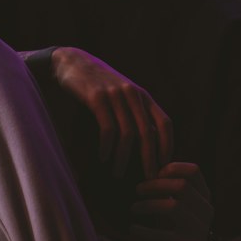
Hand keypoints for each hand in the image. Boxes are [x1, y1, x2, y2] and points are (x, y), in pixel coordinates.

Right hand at [51, 47, 173, 179]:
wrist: (73, 62)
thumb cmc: (99, 83)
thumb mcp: (123, 93)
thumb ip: (136, 112)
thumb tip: (150, 141)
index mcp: (143, 95)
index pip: (165, 123)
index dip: (168, 145)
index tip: (164, 165)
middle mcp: (132, 94)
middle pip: (148, 132)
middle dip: (149, 159)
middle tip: (148, 178)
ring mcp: (115, 95)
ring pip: (127, 134)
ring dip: (124, 157)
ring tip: (118, 173)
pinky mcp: (96, 97)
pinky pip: (107, 128)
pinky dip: (106, 146)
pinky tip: (103, 157)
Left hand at [129, 162, 213, 240]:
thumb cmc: (182, 228)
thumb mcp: (181, 206)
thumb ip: (170, 191)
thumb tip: (148, 175)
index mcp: (204, 196)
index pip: (194, 171)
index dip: (173, 168)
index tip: (156, 173)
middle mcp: (204, 210)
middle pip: (182, 186)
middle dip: (155, 185)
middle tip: (138, 189)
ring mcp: (197, 228)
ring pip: (173, 207)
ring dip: (148, 205)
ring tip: (134, 208)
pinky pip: (163, 235)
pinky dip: (144, 231)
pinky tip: (133, 228)